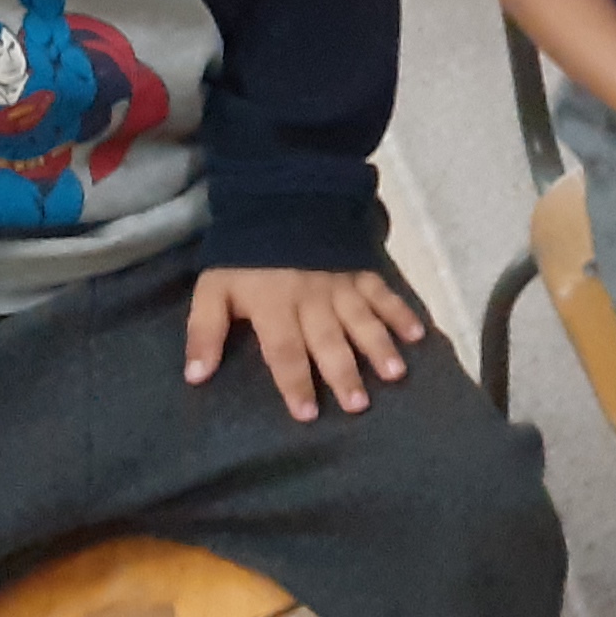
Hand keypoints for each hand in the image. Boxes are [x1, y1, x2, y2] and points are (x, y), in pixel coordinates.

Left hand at [187, 265, 425, 421]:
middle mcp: (312, 299)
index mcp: (274, 306)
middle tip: (358, 406)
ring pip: (362, 320)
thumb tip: (197, 377)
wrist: (279, 202)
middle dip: (344, 374)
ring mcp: (341, 284)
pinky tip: (418, 336)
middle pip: (329, 341)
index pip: (284, 350)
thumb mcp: (212, 291)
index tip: (308, 414)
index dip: (295, 382)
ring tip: (394, 374)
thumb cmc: (244, 258)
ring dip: (379, 347)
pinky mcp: (361, 271)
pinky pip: (384, 294)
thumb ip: (205, 332)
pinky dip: (401, 313)